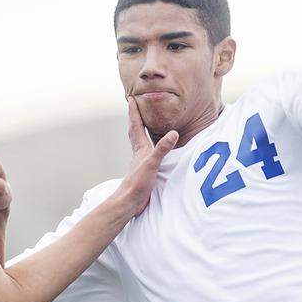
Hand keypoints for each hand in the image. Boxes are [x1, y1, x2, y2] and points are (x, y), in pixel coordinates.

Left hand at [116, 97, 177, 216]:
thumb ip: (162, 149)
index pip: (136, 125)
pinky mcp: (144, 171)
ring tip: (143, 124)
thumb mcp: (152, 164)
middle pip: (135, 131)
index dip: (134, 112)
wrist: (129, 202)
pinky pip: (146, 153)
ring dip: (140, 131)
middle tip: (134, 106)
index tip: (132, 98)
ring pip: (139, 142)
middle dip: (135, 118)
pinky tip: (151, 150)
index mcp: (140, 149)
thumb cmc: (137, 183)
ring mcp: (140, 162)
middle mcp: (138, 153)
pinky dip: (149, 146)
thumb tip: (173, 133)